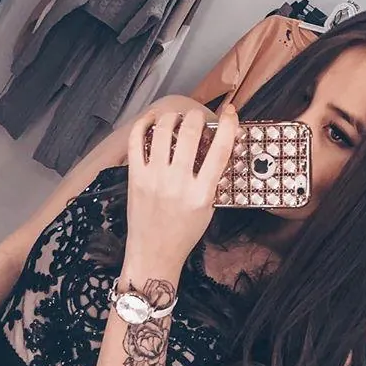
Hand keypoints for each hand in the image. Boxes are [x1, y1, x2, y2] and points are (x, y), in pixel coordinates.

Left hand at [124, 104, 238, 271]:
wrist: (153, 253)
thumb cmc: (184, 233)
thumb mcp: (208, 209)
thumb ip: (211, 179)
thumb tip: (216, 146)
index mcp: (201, 193)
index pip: (221, 150)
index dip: (229, 125)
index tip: (230, 112)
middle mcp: (178, 183)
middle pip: (191, 133)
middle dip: (196, 116)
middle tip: (197, 117)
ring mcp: (154, 178)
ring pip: (163, 131)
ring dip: (172, 117)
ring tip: (176, 118)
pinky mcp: (135, 177)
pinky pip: (136, 142)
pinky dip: (143, 125)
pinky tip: (151, 120)